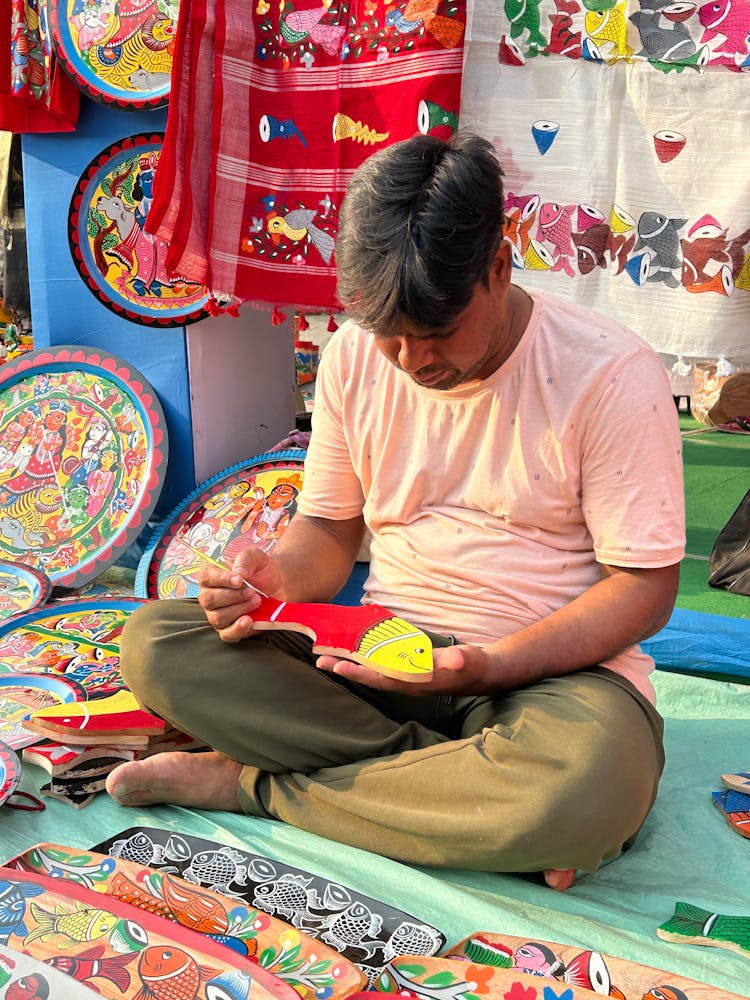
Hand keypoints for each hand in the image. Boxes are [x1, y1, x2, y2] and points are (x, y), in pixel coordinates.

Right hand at [197, 546, 284, 642]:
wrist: (279, 586)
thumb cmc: (262, 571)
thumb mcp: (257, 557)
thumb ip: (246, 558)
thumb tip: (238, 572)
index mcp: (212, 576)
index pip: (205, 578)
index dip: (221, 579)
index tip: (240, 580)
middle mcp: (210, 597)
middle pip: (209, 600)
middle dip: (233, 596)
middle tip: (253, 592)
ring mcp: (218, 615)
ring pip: (218, 617)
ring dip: (240, 609)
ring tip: (257, 601)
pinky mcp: (230, 630)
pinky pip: (227, 635)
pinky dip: (238, 629)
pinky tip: (249, 620)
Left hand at [316, 642, 499, 695]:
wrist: (480, 672)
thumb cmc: (472, 666)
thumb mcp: (468, 661)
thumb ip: (459, 661)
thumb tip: (453, 660)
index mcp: (415, 679)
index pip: (382, 676)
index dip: (360, 672)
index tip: (338, 666)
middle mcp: (406, 680)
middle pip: (370, 675)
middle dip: (346, 668)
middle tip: (321, 660)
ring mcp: (406, 675)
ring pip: (372, 670)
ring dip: (352, 663)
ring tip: (329, 657)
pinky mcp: (408, 668)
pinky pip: (381, 663)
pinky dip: (365, 657)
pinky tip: (355, 651)